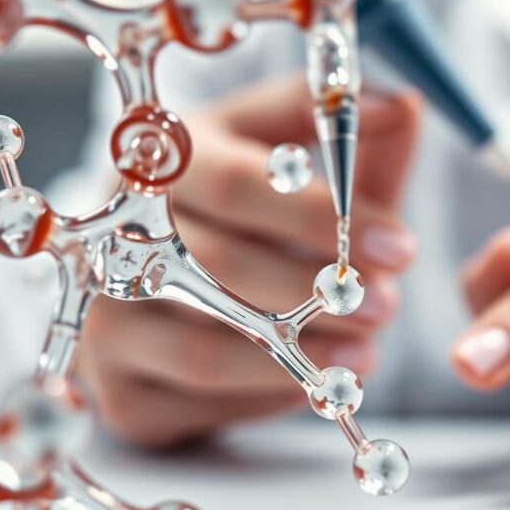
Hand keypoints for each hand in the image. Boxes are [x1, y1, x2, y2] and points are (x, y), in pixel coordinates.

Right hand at [77, 75, 422, 446]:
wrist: (166, 288)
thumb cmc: (243, 211)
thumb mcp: (281, 154)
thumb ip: (338, 131)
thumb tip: (403, 104)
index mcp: (155, 165)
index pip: (229, 183)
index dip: (315, 216)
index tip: (399, 244)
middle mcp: (113, 242)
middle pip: (218, 268)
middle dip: (317, 291)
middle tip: (387, 304)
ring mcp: (107, 324)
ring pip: (208, 350)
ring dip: (301, 355)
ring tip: (368, 351)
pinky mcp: (122, 395)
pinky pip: (201, 405)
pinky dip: (268, 396)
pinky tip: (310, 380)